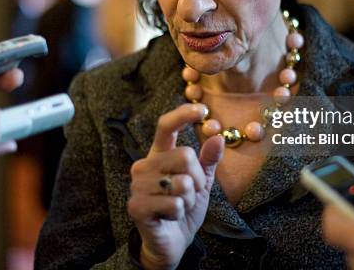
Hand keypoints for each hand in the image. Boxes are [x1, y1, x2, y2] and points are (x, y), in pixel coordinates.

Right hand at [127, 103, 223, 269]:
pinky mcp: (136, 206)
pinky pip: (174, 203)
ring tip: (178, 206)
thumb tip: (217, 136)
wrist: (170, 242)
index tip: (203, 110)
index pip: (166, 127)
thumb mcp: (201, 182)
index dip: (183, 115)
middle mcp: (144, 166)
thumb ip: (207, 161)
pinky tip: (170, 217)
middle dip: (197, 179)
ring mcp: (138, 185)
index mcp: (159, 155)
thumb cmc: (183, 208)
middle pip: (185, 156)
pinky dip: (179, 212)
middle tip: (190, 193)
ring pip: (182, 182)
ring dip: (188, 199)